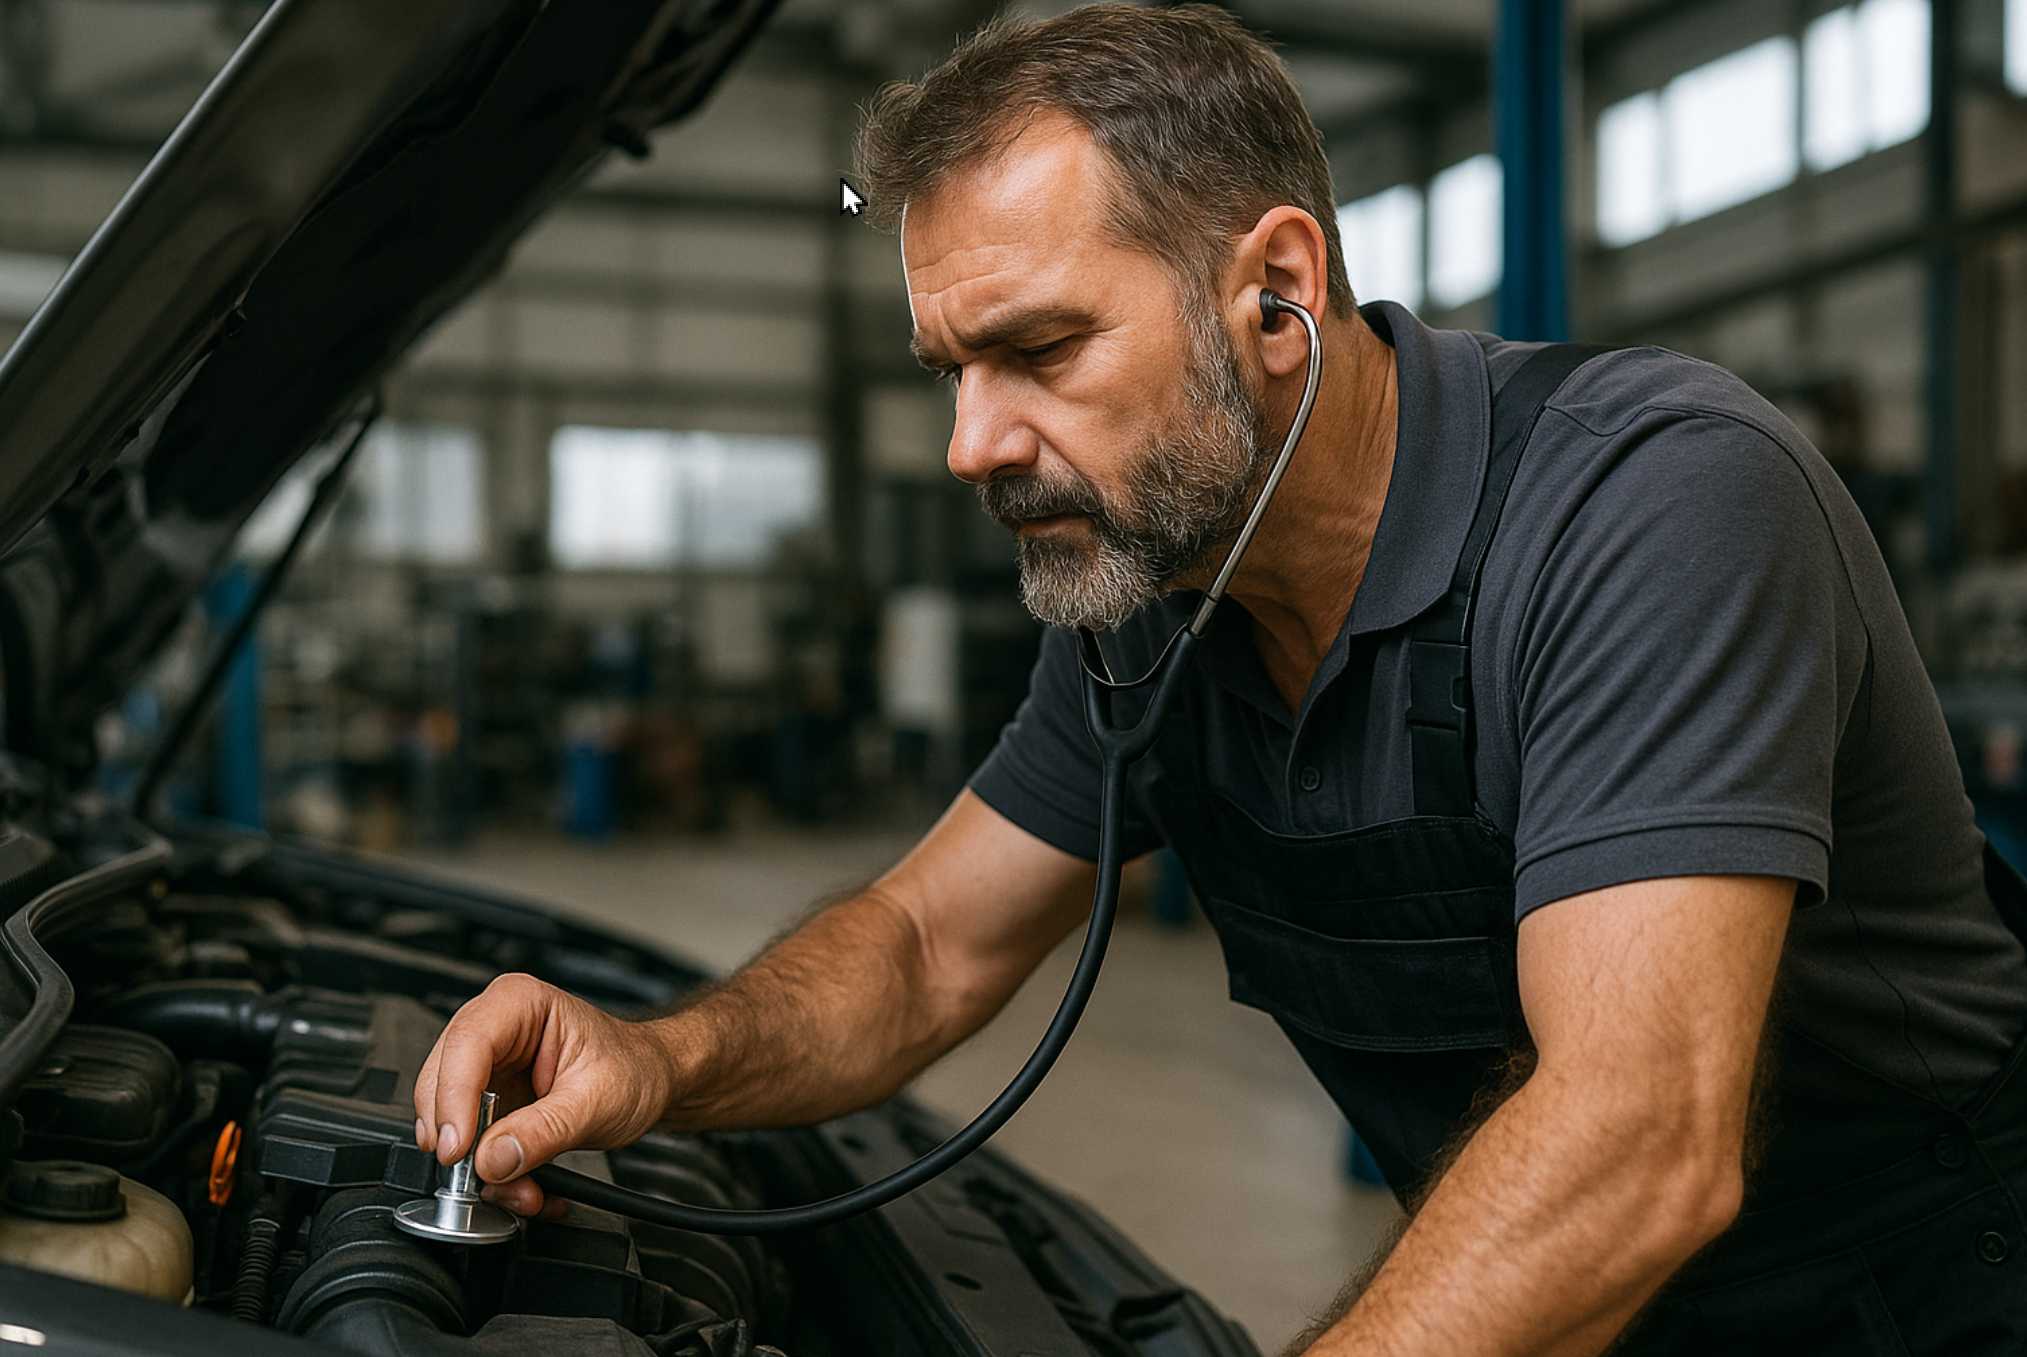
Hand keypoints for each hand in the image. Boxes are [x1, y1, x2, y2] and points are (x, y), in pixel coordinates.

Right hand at [413, 972, 678, 1217]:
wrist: (654, 1081)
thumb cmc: (635, 1069)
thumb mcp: (597, 1101)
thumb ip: (544, 1131)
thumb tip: (492, 1159)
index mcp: (520, 1004)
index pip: (467, 1045)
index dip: (453, 1099)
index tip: (457, 1149)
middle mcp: (495, 1028)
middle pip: (441, 1082)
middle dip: (460, 1138)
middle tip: (480, 1178)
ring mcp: (488, 1068)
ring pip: (447, 1118)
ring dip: (477, 1165)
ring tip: (520, 1188)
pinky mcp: (489, 1103)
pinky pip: (470, 1141)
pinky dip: (490, 1172)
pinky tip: (523, 1186)